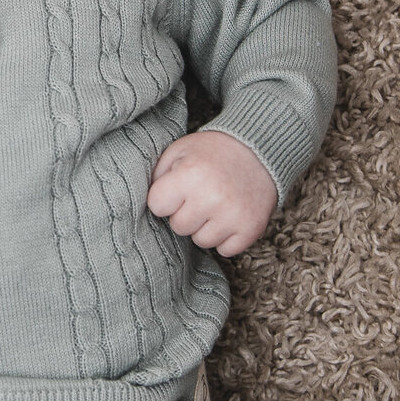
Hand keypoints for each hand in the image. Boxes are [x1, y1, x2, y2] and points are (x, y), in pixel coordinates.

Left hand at [146, 130, 276, 256]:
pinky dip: (226, 237)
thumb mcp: (179, 151)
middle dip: (186, 213)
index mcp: (190, 175)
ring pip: (202, 241)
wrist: (259, 150)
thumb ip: (157, 175)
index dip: (165, 198)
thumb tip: (140, 203)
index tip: (178, 188)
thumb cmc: (213, 153)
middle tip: (201, 195)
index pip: (157, 206)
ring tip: (216, 204)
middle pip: (179, 227)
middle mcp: (212, 197)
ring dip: (206, 226)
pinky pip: (225, 250)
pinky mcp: (251, 229)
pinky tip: (230, 216)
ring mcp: (233, 215)